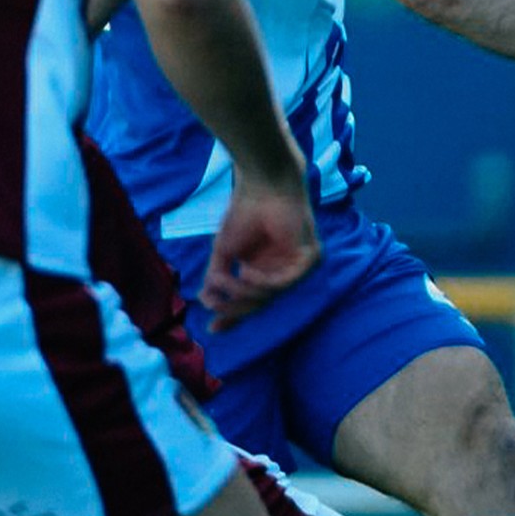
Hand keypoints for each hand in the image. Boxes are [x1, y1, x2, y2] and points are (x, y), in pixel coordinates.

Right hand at [200, 178, 319, 327]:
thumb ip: (218, 277)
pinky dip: (263, 281)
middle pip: (260, 303)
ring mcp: (299, 267)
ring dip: (243, 290)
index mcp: (267, 271)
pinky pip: (285, 282)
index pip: (251, 300)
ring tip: (223, 278)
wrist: (261, 185)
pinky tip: (247, 271)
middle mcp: (285, 272)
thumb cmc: (244, 212)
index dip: (232, 316)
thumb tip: (204, 299)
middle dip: (235, 307)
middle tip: (213, 304)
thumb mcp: (224, 252)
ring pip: (271, 295)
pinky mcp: (310, 258)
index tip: (212, 330)